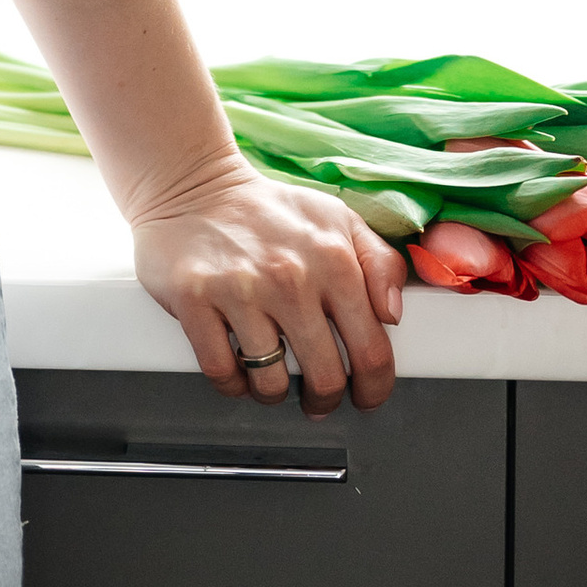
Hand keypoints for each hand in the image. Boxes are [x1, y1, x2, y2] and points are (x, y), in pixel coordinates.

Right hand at [131, 157, 404, 412]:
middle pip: (324, 379)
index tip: (365, 397)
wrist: (193, 185)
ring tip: (271, 378)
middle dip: (324, 400)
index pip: (371, 352)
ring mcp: (240, 289)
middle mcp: (290, 277)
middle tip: (317, 398)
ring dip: (274, 393)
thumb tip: (394, 316)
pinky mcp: (194, 299)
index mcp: (334, 259)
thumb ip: (381, 264)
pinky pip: (221, 372)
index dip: (374, 389)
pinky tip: (237, 369)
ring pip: (270, 383)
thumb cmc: (269, 210)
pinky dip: (232, 384)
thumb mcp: (339, 220)